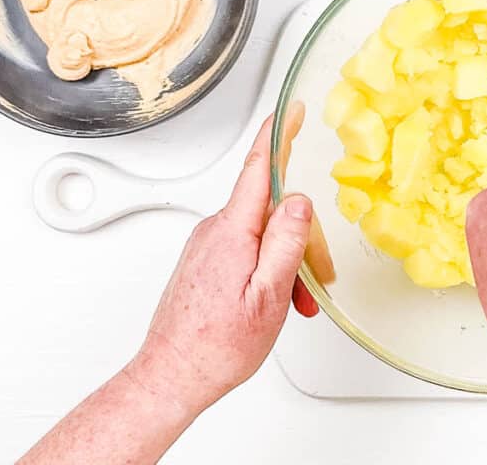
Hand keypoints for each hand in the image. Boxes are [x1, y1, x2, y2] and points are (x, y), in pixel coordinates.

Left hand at [132, 116, 315, 415]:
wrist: (170, 377)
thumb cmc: (216, 346)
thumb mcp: (267, 297)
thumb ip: (285, 243)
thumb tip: (300, 201)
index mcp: (232, 232)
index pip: (259, 168)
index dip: (278, 134)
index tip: (291, 109)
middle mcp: (216, 230)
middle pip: (273, 209)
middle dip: (303, 238)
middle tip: (316, 280)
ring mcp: (208, 245)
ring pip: (262, 232)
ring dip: (287, 260)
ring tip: (295, 302)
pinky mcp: (205, 260)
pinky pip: (247, 248)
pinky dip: (269, 267)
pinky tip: (276, 298)